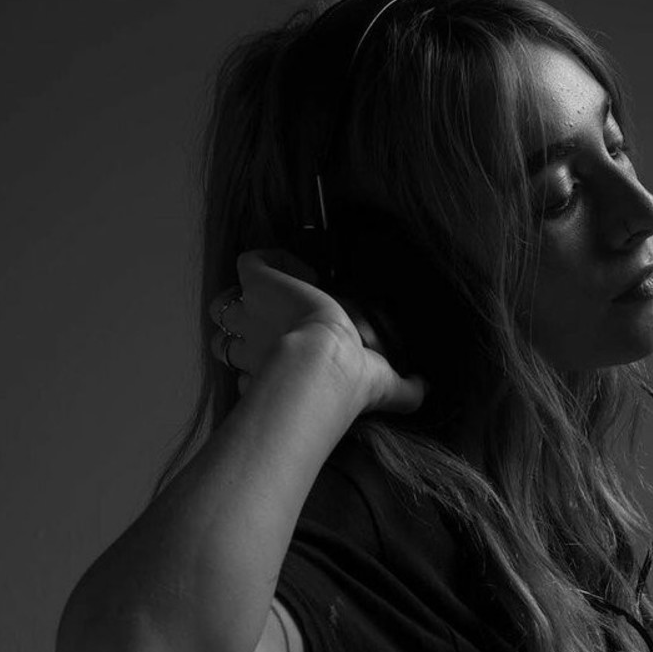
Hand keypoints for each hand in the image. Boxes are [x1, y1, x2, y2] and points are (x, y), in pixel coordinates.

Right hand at [208, 249, 427, 414]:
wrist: (327, 362)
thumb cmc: (347, 383)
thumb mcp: (384, 389)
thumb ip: (407, 392)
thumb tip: (426, 389)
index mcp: (274, 373)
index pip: (252, 369)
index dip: (268, 364)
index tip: (300, 354)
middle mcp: (252, 346)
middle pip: (228, 338)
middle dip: (251, 332)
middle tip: (289, 323)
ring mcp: (250, 315)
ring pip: (226, 305)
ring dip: (251, 297)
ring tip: (290, 294)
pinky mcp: (256, 283)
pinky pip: (249, 262)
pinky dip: (272, 258)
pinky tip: (302, 270)